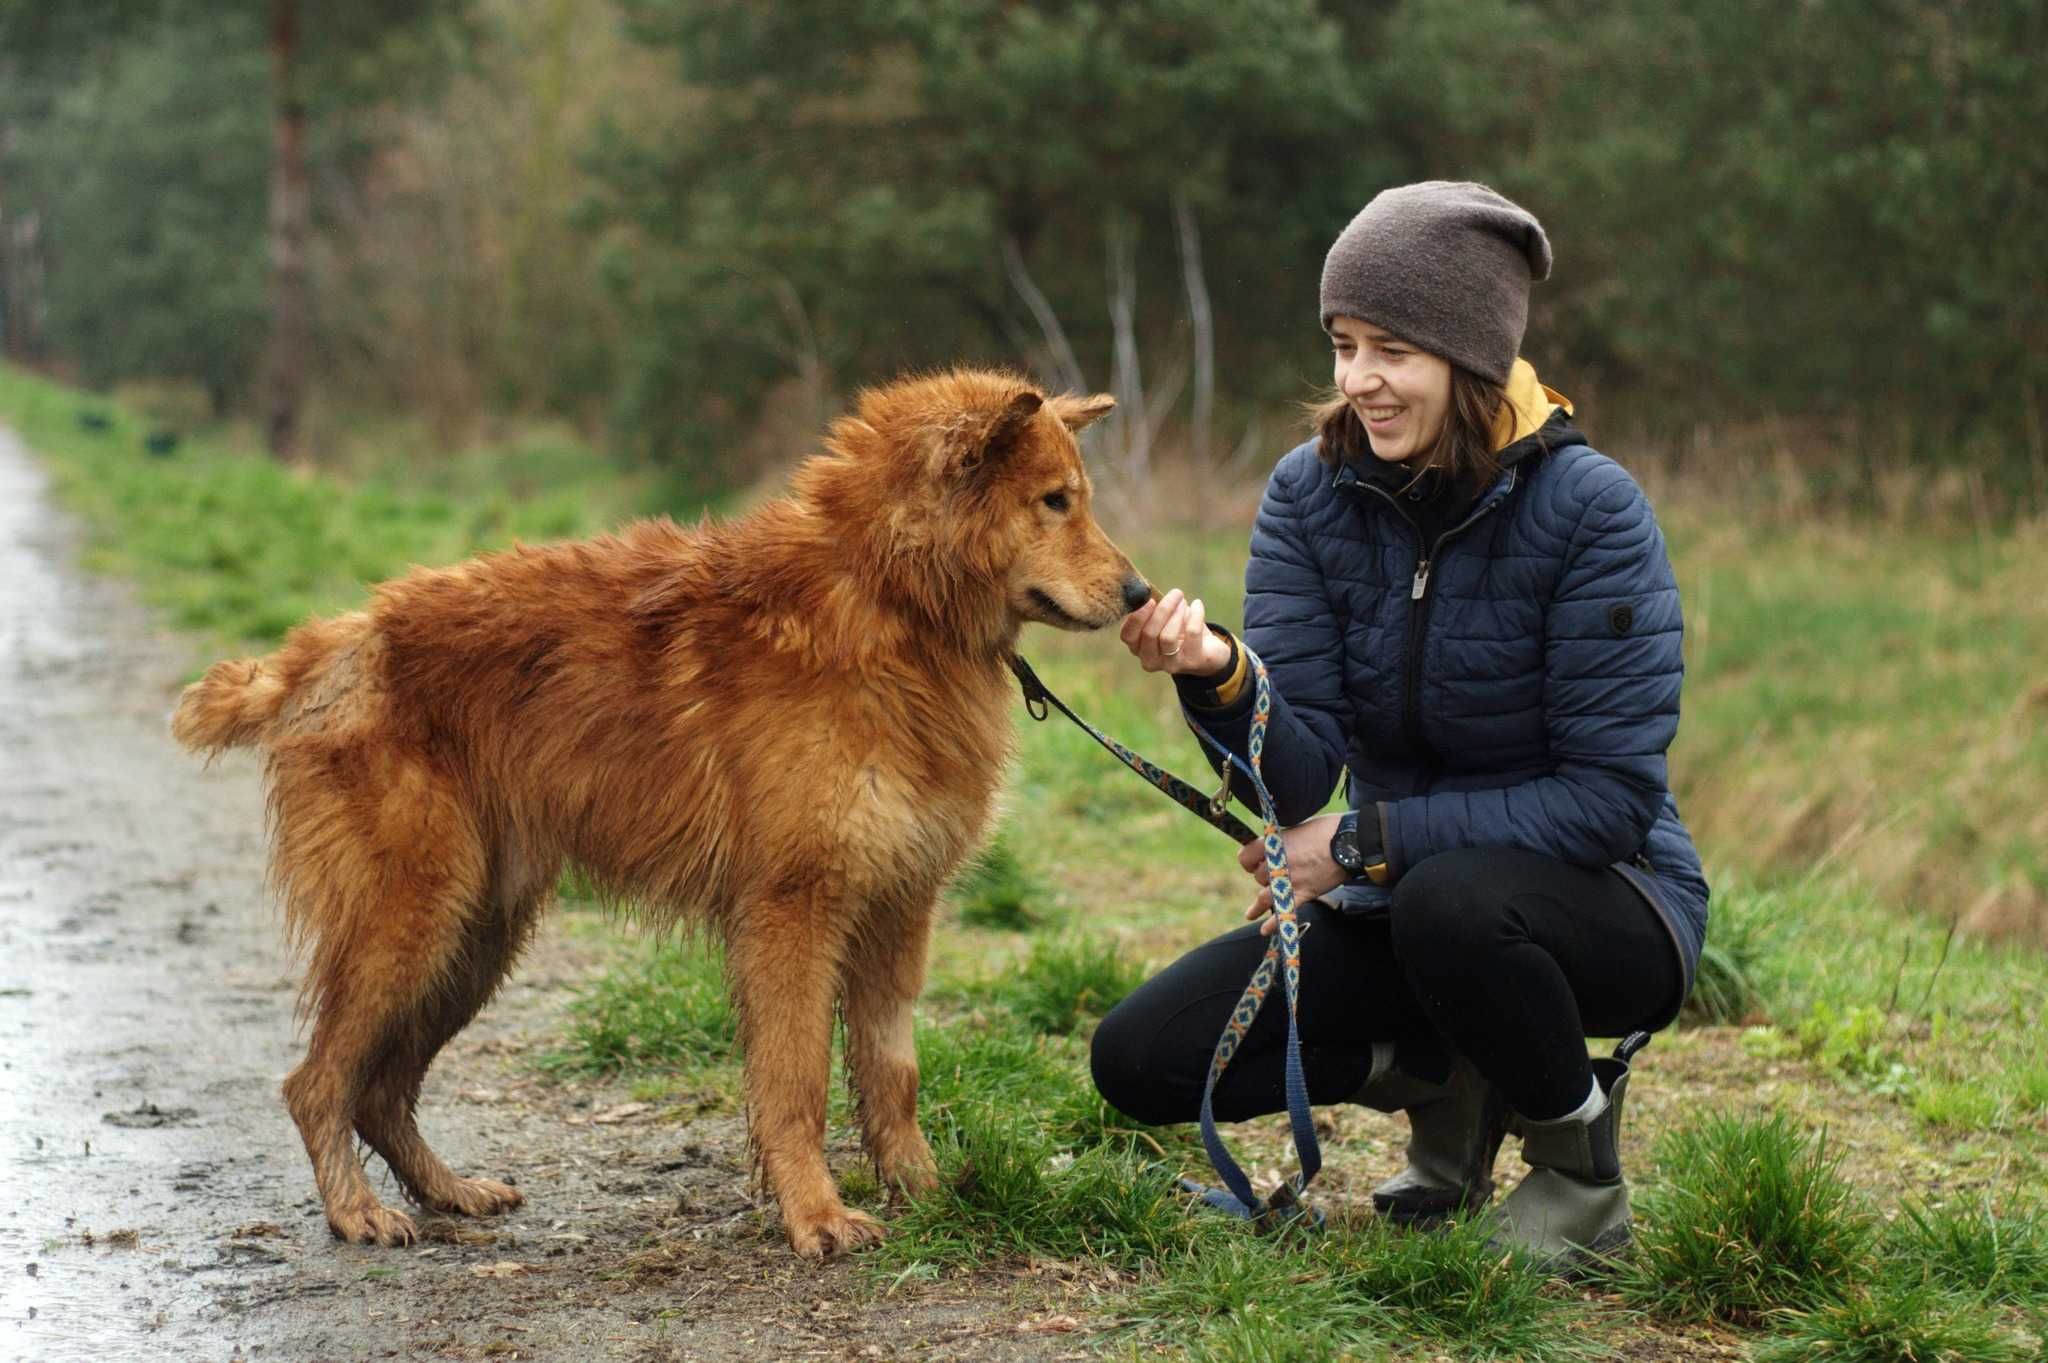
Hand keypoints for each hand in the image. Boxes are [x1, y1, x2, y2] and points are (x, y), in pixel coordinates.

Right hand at [1120, 588, 1232, 676]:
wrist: (1206, 650)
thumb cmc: (1178, 629)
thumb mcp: (1161, 619)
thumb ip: (1151, 608)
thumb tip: (1148, 591)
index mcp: (1137, 648)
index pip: (1127, 636)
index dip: (1136, 617)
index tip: (1150, 600)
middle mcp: (1150, 660)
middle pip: (1149, 634)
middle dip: (1163, 609)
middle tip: (1175, 593)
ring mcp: (1171, 665)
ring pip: (1168, 637)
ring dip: (1177, 613)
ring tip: (1183, 601)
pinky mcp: (1192, 662)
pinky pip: (1192, 633)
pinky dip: (1195, 614)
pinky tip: (1197, 604)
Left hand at [1239, 813, 1344, 936]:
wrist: (1350, 841)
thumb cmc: (1326, 829)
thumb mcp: (1296, 828)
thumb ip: (1281, 841)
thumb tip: (1275, 848)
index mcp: (1273, 844)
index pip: (1245, 857)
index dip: (1249, 860)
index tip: (1256, 861)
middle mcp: (1277, 863)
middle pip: (1258, 877)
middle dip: (1266, 877)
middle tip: (1279, 873)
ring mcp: (1289, 880)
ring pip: (1265, 895)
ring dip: (1259, 904)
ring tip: (1251, 913)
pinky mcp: (1304, 893)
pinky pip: (1285, 911)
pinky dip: (1274, 923)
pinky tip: (1265, 930)